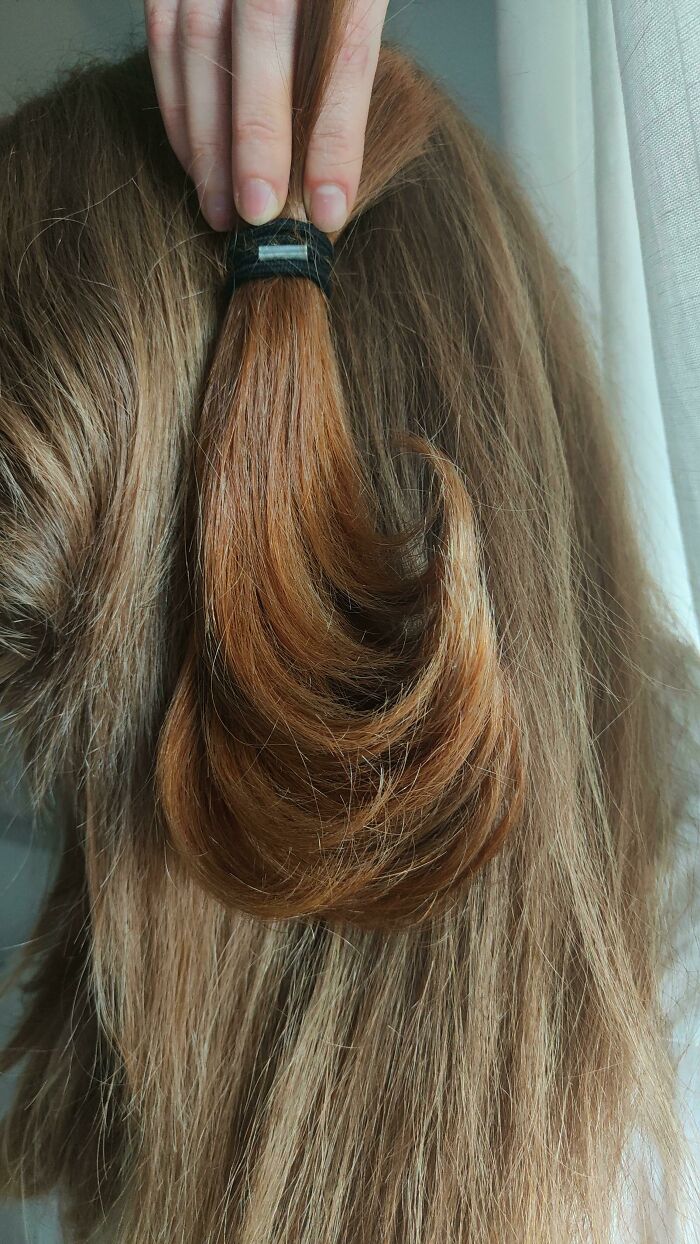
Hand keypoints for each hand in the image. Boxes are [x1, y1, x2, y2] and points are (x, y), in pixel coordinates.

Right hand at [144, 0, 389, 231]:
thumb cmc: (324, 4)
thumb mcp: (354, 21)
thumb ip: (344, 76)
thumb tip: (328, 181)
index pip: (344, 53)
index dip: (335, 139)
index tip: (329, 210)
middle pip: (263, 35)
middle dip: (258, 138)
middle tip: (260, 213)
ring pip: (199, 40)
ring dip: (208, 139)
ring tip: (222, 209)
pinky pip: (164, 40)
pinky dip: (178, 112)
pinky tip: (196, 166)